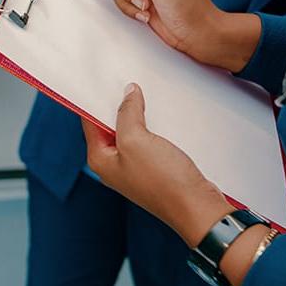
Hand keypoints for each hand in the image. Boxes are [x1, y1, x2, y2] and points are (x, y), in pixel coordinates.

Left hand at [82, 83, 271, 285]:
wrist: (196, 207)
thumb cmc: (163, 181)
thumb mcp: (136, 140)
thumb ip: (127, 113)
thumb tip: (127, 93)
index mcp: (101, 160)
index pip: (88, 122)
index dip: (93, 98)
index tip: (99, 78)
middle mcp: (114, 166)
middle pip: (110, 126)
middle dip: (118, 105)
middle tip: (126, 80)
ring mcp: (135, 168)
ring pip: (131, 132)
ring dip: (138, 115)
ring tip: (145, 93)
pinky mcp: (155, 169)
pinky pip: (148, 141)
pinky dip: (152, 126)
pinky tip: (162, 114)